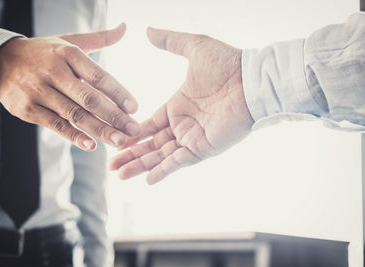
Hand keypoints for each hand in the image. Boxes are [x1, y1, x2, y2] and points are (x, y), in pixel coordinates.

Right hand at [0, 23, 139, 150]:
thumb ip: (99, 38)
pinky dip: (73, 136)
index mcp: (67, 54)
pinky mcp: (28, 109)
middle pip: (89, 99)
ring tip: (120, 142)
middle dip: (114, 117)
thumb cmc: (44, 53)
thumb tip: (124, 28)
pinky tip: (91, 145)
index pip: (98, 76)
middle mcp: (53, 72)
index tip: (135, 107)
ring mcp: (39, 92)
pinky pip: (55, 125)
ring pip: (74, 115)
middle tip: (134, 130)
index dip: (118, 92)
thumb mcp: (68, 41)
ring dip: (100, 130)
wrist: (0, 61)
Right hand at [110, 27, 253, 183]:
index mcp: (177, 105)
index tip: (115, 139)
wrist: (253, 81)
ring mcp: (192, 137)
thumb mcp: (194, 46)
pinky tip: (148, 180)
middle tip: (111, 165)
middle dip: (131, 154)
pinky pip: (180, 162)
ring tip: (119, 175)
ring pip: (161, 155)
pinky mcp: (203, 148)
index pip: (150, 124)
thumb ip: (170, 41)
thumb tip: (148, 31)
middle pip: (151, 143)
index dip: (133, 133)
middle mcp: (183, 124)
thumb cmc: (228, 64)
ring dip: (141, 165)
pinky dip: (164, 170)